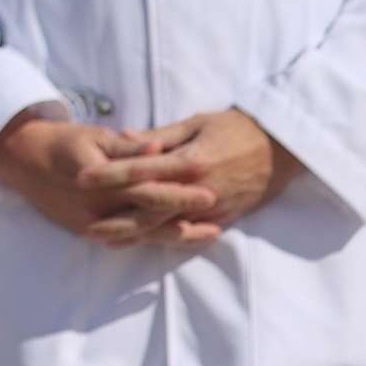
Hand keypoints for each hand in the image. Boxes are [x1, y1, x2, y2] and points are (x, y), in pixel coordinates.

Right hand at [0, 114, 220, 245]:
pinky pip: (126, 239)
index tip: (207, 180)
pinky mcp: (85, 231)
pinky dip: (154, 240)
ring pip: (141, 234)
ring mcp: (88, 224)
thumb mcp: (93, 136)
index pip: (144, 184)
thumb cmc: (61, 141)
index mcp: (95, 178)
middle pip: (147, 215)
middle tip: (218, 209)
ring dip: (177, 235)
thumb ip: (128, 146)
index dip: (178, 183)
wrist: (20, 159)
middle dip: (185, 213)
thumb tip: (159, 146)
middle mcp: (92, 206)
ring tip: (210, 232)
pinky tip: (176, 238)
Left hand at [82, 109, 301, 239]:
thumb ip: (160, 136)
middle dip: (118, 219)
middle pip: (152, 209)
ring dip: (137, 235)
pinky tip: (144, 242)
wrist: (283, 149)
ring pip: (168, 227)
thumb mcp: (196, 123)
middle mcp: (200, 190)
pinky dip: (164, 239)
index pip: (142, 170)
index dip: (110, 175)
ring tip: (106, 239)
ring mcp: (213, 208)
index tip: (82, 177)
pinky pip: (190, 233)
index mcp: (190, 161)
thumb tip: (125, 139)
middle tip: (86, 225)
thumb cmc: (237, 128)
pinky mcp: (224, 219)